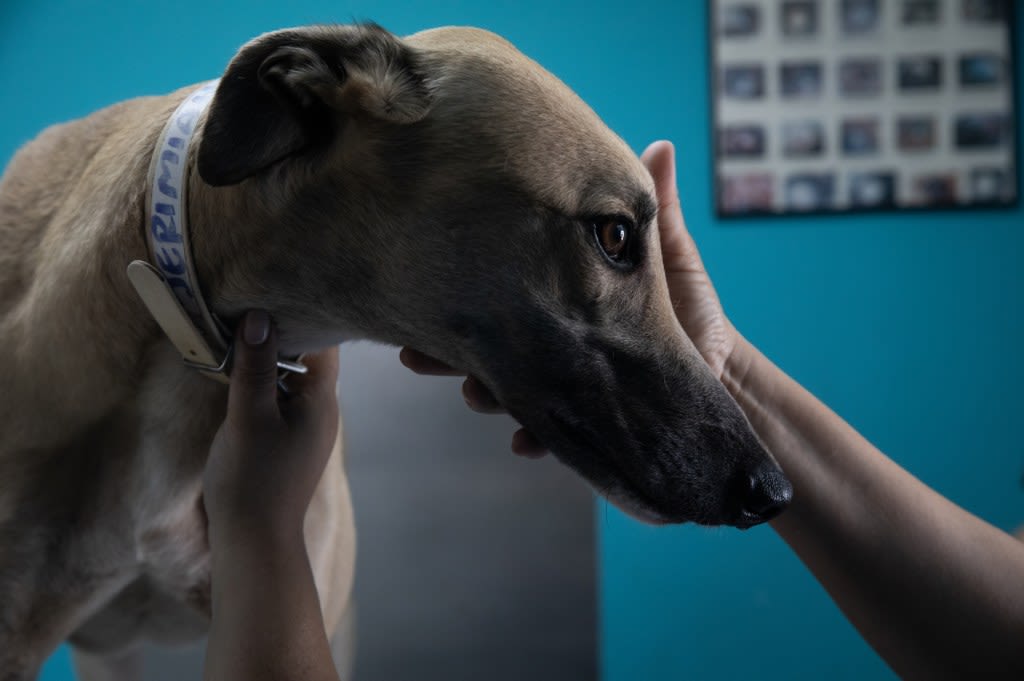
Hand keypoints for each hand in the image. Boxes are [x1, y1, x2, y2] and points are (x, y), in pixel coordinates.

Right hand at [203, 310, 339, 542]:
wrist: (254, 543)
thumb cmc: (254, 481)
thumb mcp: (249, 417)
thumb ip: (256, 366)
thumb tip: (259, 316)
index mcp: (323, 400)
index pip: (324, 340)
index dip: (302, 314)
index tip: (273, 288)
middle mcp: (322, 409)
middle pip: (308, 355)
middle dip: (280, 331)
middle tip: (247, 302)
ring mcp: (305, 425)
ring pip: (290, 376)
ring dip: (266, 356)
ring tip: (236, 326)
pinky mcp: (286, 438)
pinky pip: (278, 396)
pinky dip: (261, 380)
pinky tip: (235, 368)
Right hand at [400, 140, 738, 453]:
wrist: (720, 372)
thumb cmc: (692, 308)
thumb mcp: (669, 256)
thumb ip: (657, 211)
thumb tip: (661, 146)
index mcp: (558, 305)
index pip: (502, 299)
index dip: (465, 294)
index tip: (427, 281)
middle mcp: (551, 347)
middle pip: (487, 350)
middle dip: (447, 354)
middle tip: (413, 354)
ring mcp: (564, 389)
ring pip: (510, 394)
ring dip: (486, 396)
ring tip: (472, 394)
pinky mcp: (587, 426)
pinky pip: (554, 437)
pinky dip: (536, 440)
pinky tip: (524, 441)